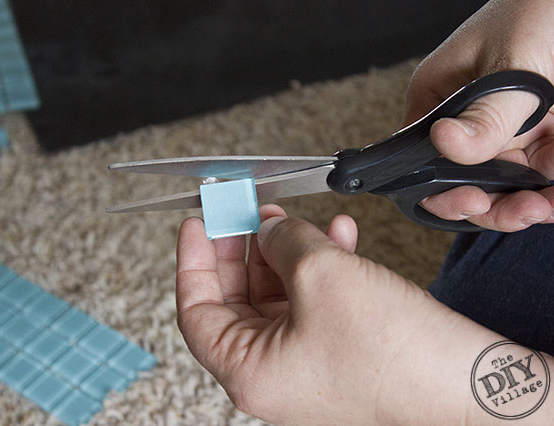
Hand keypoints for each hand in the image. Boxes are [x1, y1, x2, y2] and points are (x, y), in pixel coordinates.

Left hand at [176, 206, 533, 424]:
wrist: (468, 385)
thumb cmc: (393, 352)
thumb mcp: (320, 273)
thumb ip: (281, 242)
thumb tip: (267, 229)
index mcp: (249, 371)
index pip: (197, 311)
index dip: (193, 261)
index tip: (199, 223)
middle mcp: (273, 374)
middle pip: (237, 300)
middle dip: (243, 248)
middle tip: (246, 210)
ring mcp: (306, 365)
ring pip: (278, 295)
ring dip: (285, 250)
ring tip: (292, 217)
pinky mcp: (338, 352)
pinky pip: (313, 302)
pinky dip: (319, 266)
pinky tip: (336, 236)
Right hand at [404, 0, 553, 231]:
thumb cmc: (536, 9)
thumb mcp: (511, 62)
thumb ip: (487, 111)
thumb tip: (446, 143)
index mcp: (440, 101)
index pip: (422, 160)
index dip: (439, 188)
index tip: (468, 200)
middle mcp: (468, 123)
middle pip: (463, 181)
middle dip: (487, 205)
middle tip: (515, 210)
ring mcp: (506, 132)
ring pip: (502, 187)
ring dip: (520, 206)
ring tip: (543, 208)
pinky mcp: (541, 137)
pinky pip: (540, 176)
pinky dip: (549, 194)